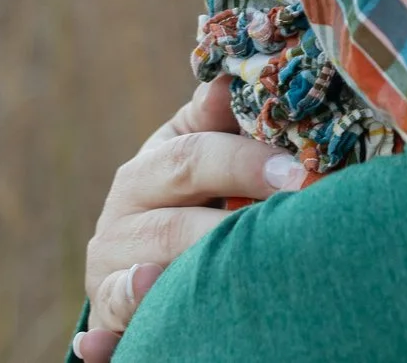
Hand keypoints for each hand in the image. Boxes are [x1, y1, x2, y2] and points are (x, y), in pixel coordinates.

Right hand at [73, 79, 303, 360]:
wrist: (140, 261)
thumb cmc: (188, 195)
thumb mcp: (195, 155)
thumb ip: (214, 123)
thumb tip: (227, 81)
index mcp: (149, 169)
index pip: (193, 157)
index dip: (246, 162)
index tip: (300, 172)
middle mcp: (122, 218)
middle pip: (176, 222)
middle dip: (232, 225)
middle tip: (288, 224)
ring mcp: (110, 271)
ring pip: (147, 275)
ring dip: (185, 275)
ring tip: (230, 271)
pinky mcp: (106, 319)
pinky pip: (109, 322)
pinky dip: (114, 325)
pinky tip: (128, 318)